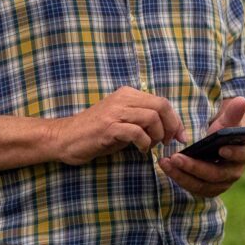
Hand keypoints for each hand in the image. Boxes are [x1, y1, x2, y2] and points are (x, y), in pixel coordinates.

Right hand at [47, 87, 182, 163]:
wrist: (64, 138)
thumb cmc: (95, 133)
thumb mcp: (121, 120)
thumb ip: (142, 119)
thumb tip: (168, 129)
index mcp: (127, 94)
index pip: (162, 101)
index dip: (175, 120)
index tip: (180, 136)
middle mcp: (122, 99)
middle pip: (161, 106)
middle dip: (172, 127)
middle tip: (169, 142)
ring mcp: (115, 112)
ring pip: (151, 118)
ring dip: (158, 136)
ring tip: (152, 146)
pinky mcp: (108, 127)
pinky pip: (137, 132)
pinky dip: (145, 143)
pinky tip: (141, 150)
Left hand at [159, 95, 244, 199]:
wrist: (220, 147)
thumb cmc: (224, 132)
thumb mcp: (228, 122)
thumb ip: (233, 113)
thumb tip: (241, 100)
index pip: (244, 155)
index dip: (234, 153)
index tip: (221, 148)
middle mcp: (234, 173)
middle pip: (216, 174)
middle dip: (195, 167)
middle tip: (176, 157)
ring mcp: (220, 184)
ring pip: (202, 184)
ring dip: (182, 174)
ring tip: (166, 162)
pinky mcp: (207, 189)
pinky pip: (192, 187)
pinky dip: (178, 177)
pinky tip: (166, 166)